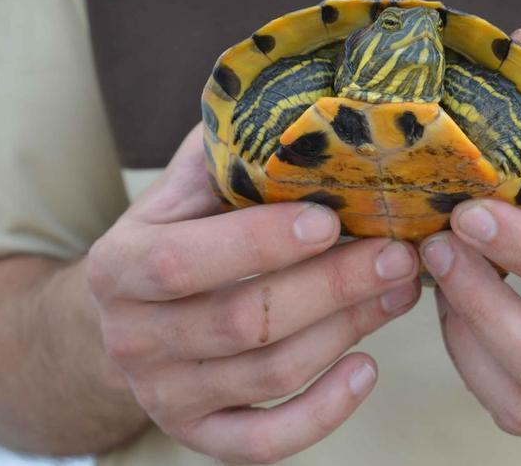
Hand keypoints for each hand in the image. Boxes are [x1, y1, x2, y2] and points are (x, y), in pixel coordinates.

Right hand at [86, 125, 420, 463]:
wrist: (122, 319)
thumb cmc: (177, 233)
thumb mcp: (184, 183)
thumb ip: (229, 146)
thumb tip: (304, 90)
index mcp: (120, 265)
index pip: (185, 261)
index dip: (260, 242)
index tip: (331, 219)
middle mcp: (133, 339)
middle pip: (244, 322)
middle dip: (333, 286)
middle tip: (399, 253)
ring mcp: (164, 395)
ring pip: (268, 375)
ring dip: (346, 331)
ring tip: (401, 290)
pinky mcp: (199, 435)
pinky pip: (263, 444)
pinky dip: (322, 415)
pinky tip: (367, 371)